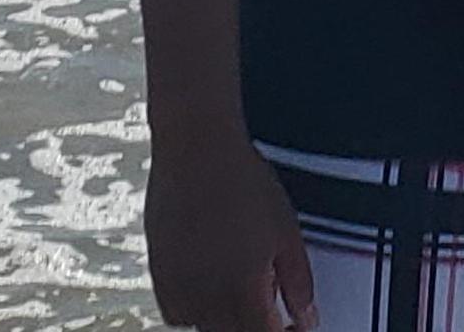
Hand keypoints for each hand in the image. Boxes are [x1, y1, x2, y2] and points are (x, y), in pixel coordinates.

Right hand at [145, 129, 319, 330]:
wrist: (196, 149)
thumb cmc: (241, 181)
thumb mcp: (286, 231)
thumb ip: (298, 282)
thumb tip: (305, 316)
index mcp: (242, 293)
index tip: (292, 325)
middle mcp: (205, 300)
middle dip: (255, 325)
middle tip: (269, 302)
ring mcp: (177, 289)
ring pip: (204, 327)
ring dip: (225, 319)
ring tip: (238, 279)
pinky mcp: (158, 275)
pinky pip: (178, 311)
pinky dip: (196, 306)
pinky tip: (209, 275)